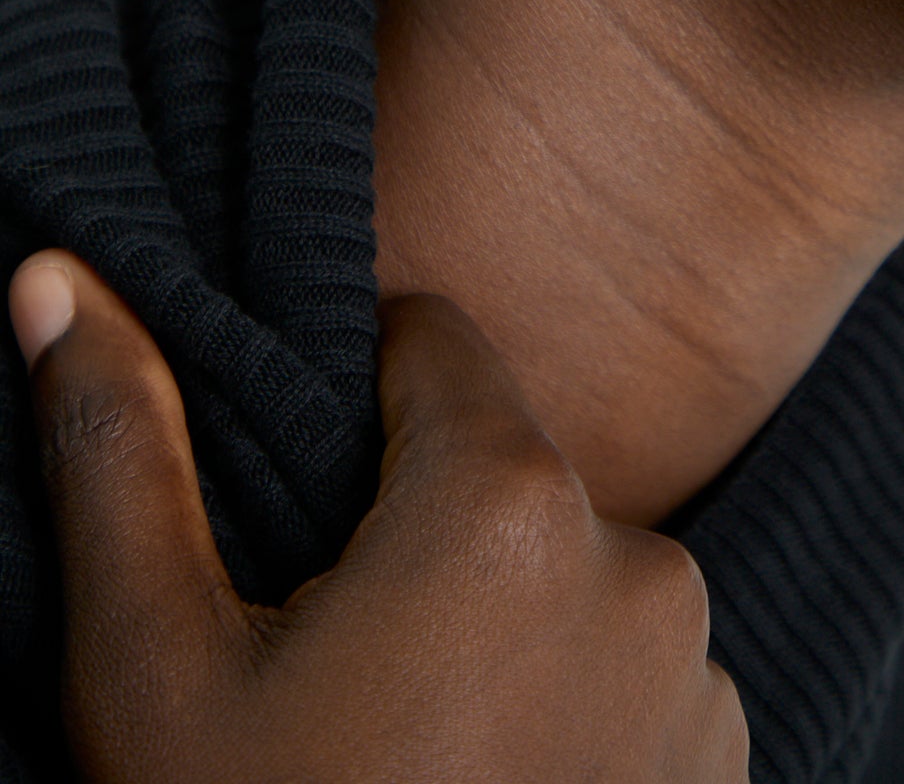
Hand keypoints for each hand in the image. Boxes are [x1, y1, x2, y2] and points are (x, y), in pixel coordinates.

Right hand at [8, 253, 748, 782]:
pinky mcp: (724, 770)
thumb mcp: (157, 669)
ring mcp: (700, 678)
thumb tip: (56, 280)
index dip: (348, 394)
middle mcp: (640, 567)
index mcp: (507, 504)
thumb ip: (121, 448)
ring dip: (495, 620)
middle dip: (414, 525)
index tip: (295, 496)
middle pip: (499, 465)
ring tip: (402, 741)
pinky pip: (631, 674)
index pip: (429, 338)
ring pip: (565, 574)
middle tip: (328, 656)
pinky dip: (562, 704)